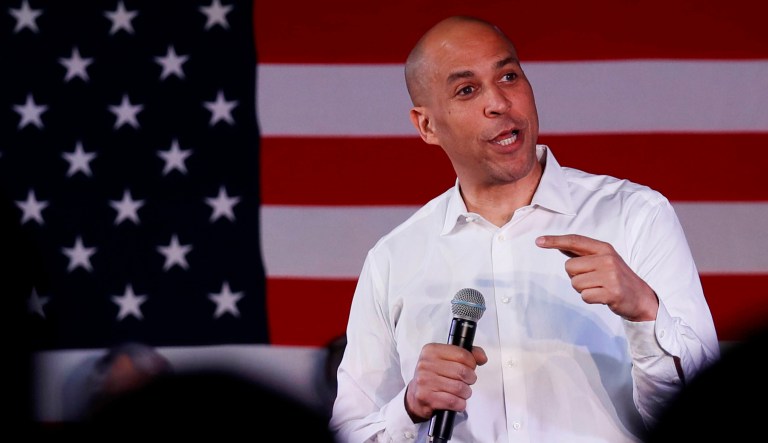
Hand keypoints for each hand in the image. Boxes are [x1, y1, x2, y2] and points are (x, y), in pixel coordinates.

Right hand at [404, 343, 486, 422]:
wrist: (415, 396)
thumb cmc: (434, 376)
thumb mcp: (447, 359)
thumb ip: (467, 354)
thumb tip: (482, 357)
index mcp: (431, 350)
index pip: (462, 355)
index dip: (472, 363)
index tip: (470, 368)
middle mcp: (426, 364)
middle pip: (462, 372)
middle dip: (470, 379)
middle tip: (467, 381)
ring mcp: (425, 381)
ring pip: (459, 388)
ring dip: (465, 393)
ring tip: (461, 392)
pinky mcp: (426, 397)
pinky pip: (453, 402)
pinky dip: (460, 404)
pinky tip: (456, 401)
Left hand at [535, 234, 658, 321]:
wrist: (640, 298)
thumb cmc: (616, 277)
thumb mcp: (603, 260)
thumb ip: (582, 253)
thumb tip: (560, 245)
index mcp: (604, 248)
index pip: (575, 241)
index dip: (555, 240)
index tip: (538, 241)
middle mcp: (607, 259)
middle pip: (569, 267)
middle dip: (575, 276)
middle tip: (593, 280)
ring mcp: (611, 276)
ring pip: (575, 283)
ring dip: (582, 289)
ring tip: (598, 288)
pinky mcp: (612, 292)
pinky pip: (584, 296)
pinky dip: (589, 298)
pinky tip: (602, 297)